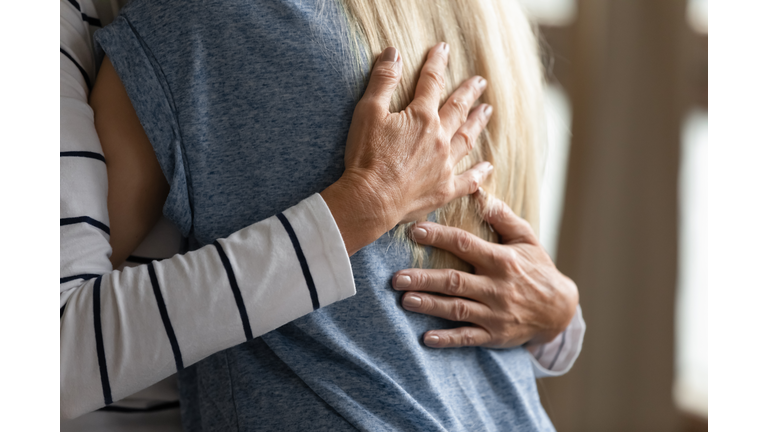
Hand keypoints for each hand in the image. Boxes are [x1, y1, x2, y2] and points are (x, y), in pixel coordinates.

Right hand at [321, 43, 493, 254]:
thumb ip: (383, 81)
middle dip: (469, 92)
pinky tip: (487, 166)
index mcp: (422, 118)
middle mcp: (440, 139)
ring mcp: (445, 165)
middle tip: (480, 82)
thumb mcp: (368, 112)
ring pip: (467, 139)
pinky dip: (479, 173)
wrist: (371, 200)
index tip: (443, 49)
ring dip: (477, 123)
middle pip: (458, 109)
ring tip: (486, 111)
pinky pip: (469, 180)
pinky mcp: (445, 189)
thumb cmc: (366, 156)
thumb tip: (393, 53)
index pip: (431, 83)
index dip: (436, 63)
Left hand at [391, 191, 578, 348]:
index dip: (439, 237)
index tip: (414, 231)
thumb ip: (502, 217)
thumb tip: (479, 191)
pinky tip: (427, 338)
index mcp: (502, 260)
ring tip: (405, 300)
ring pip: (457, 309)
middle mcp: (497, 287)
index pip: (465, 245)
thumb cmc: (537, 269)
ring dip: (429, 305)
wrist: (560, 310)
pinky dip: (447, 339)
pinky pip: (468, 338)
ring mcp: (495, 314)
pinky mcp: (494, 335)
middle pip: (454, 281)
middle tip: (396, 277)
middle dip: (424, 279)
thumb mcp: (526, 240)